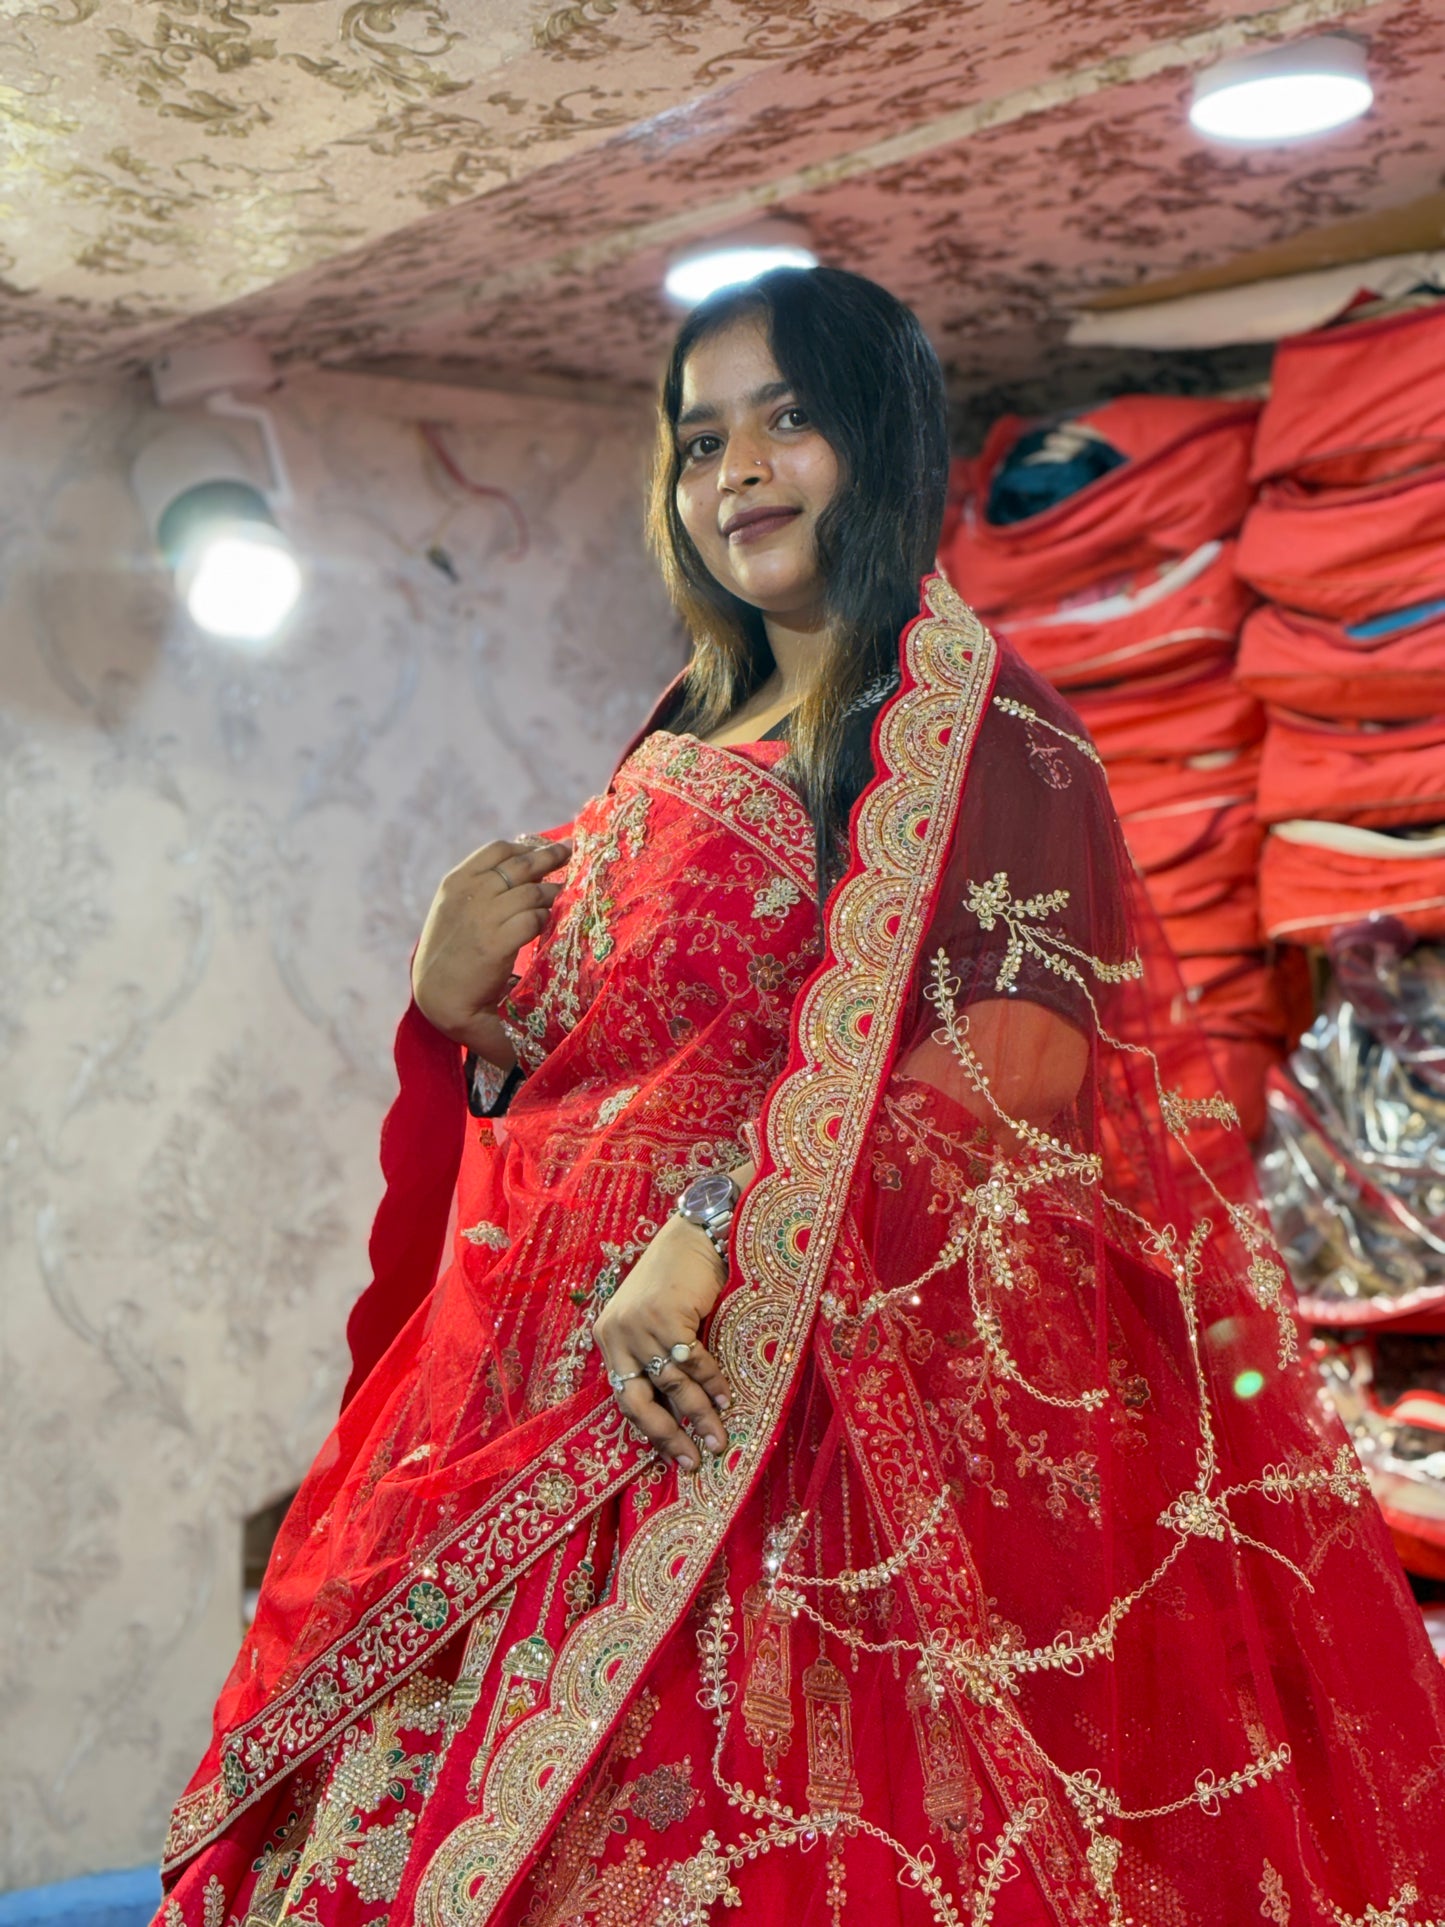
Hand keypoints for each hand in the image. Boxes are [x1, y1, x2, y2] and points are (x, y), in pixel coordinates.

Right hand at [412, 837, 570, 1055]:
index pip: (498, 849)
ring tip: (566, 894)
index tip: (546, 847)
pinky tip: (551, 923)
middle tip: (571, 853)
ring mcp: (483, 918)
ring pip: (532, 891)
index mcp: (456, 881)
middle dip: (551, 856)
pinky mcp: (496, 944)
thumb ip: (481, 888)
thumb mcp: (455, 909)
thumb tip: (525, 868)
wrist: (437, 995)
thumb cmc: (450, 953)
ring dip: (553, 892)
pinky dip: (547, 918)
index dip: (527, 846)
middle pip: (522, 864)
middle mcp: (470, 893)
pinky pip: (534, 919)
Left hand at [593, 1215, 732, 1472]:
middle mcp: (616, 1335)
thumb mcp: (655, 1323)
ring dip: (699, 1415)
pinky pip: (691, 1362)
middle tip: (694, 1461)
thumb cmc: (677, 1282)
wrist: (693, 1236)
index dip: (651, 1431)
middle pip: (639, 1401)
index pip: (624, 1398)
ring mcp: (638, 1326)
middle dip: (667, 1436)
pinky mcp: (664, 1317)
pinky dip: (712, 1383)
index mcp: (608, 1339)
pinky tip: (726, 1399)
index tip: (675, 1456)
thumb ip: (656, 1359)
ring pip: (671, 1385)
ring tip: (719, 1438)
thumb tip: (678, 1414)